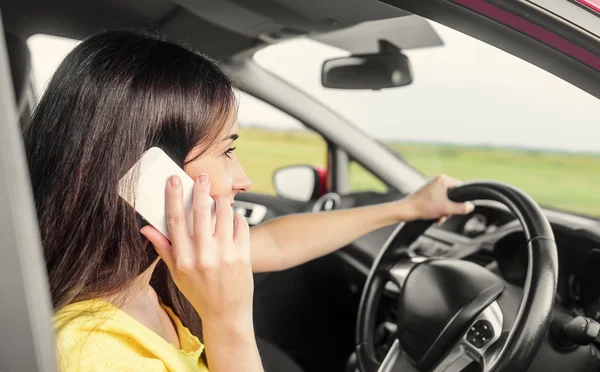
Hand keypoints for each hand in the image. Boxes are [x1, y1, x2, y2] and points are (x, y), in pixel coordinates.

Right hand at [141, 173, 253, 324]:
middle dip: (200, 189)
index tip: (174, 180)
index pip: (176, 220)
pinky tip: (232, 219)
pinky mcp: (243, 256)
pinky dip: (236, 217)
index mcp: (183, 259)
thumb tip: (146, 228)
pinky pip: (241, 225)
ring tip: (218, 199)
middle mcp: (203, 256)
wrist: (226, 313)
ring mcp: (225, 255)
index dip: (174, 196)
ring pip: (224, 214)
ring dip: (221, 202)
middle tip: (201, 176)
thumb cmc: (199, 292)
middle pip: (201, 212)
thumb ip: (164, 248)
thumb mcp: (177, 273)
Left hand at [405, 174, 474, 222]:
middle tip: (445, 215)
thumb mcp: (446, 209)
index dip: (462, 199)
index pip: (461, 187)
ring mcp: (432, 187)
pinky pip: (438, 201)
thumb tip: (471, 207)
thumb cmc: (423, 206)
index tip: (460, 207)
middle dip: (450, 208)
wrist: (406, 210)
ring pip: (446, 200)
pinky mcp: (427, 193)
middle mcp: (437, 180)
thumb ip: (461, 208)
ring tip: (438, 218)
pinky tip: (435, 217)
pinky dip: (438, 210)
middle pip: (453, 195)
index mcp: (443, 179)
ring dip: (444, 211)